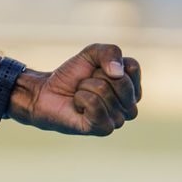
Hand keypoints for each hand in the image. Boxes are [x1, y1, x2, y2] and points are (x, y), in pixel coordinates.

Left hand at [13, 43, 140, 135]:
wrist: (48, 92)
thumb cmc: (73, 75)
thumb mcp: (92, 53)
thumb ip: (110, 52)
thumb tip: (118, 72)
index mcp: (132, 88)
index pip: (132, 67)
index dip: (108, 62)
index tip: (97, 69)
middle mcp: (129, 107)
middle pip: (120, 81)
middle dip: (97, 76)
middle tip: (87, 83)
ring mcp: (118, 120)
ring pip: (104, 91)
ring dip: (85, 88)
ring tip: (81, 95)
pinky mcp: (104, 129)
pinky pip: (95, 104)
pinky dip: (81, 99)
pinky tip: (78, 106)